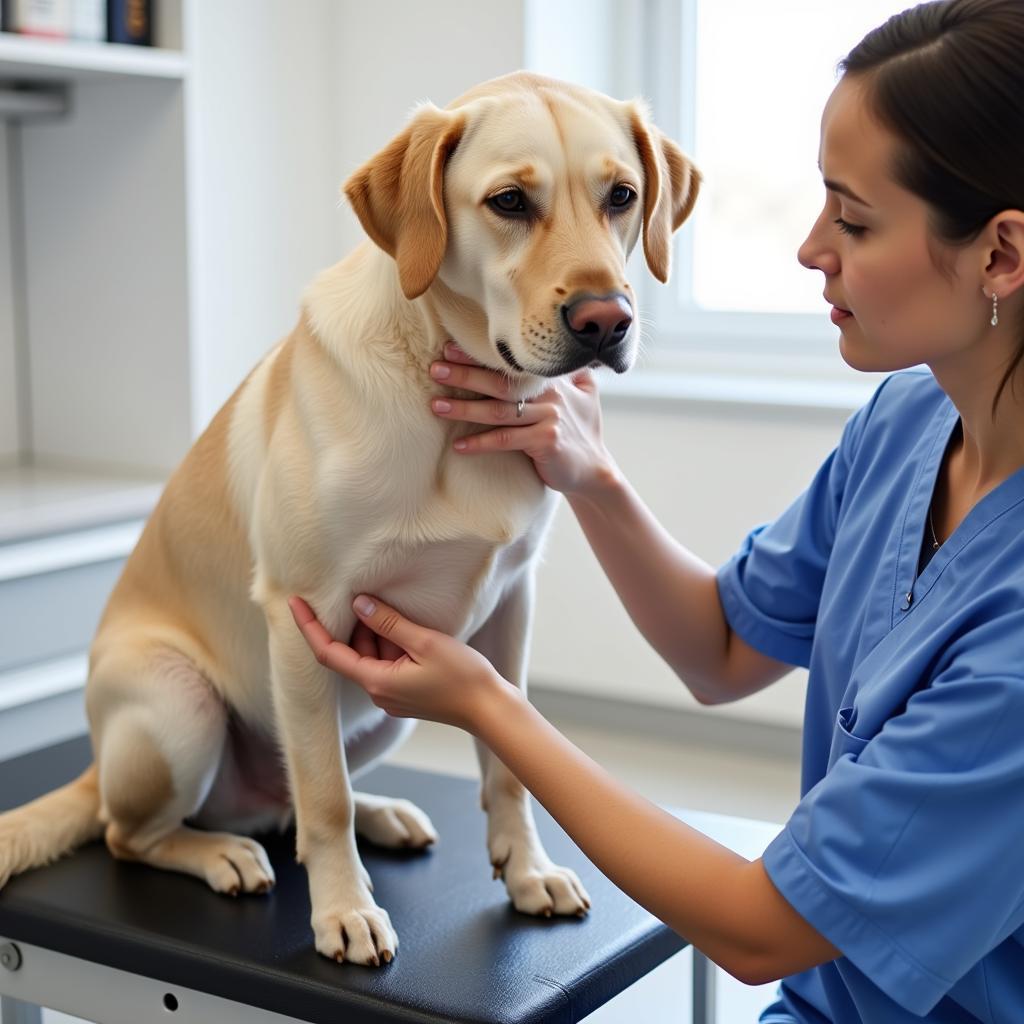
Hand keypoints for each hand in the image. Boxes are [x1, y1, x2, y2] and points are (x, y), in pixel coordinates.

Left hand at [287, 594, 517, 732]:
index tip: (295, 603)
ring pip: (370, 656)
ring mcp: (392, 695)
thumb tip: (357, 604)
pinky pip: (386, 663)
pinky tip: (401, 624)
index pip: (328, 653)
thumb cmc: (463, 677)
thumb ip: (388, 622)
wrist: (490, 709)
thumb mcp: (424, 642)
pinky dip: (388, 642)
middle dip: (351, 623)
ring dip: (374, 631)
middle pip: (351, 652)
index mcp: (376, 681)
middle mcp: (378, 692)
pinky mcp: (407, 693)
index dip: (308, 627)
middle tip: (356, 590)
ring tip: (385, 603)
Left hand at [429, 341, 617, 497]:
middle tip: (435, 369)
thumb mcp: (583, 395)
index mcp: (552, 381)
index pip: (510, 365)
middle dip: (464, 375)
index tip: (450, 349)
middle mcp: (550, 395)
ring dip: (464, 409)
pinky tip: (458, 445)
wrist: (595, 471)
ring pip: (498, 411)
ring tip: (436, 406)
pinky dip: (480, 444)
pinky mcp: (545, 441)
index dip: (479, 356)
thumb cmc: (581, 432)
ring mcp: (548, 418)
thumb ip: (568, 374)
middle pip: (500, 383)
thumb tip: (554, 351)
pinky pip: (505, 441)